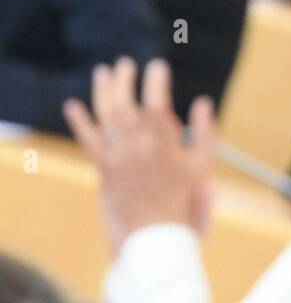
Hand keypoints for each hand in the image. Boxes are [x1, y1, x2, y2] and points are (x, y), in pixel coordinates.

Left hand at [63, 56, 216, 254]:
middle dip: (124, 79)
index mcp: (165, 147)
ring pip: (106, 115)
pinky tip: (73, 105)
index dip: (156, 81)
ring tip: (104, 73)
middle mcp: (138, 148)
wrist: (157, 237)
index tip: (158, 67)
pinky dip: (79, 122)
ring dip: (103, 90)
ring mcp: (119, 158)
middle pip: (125, 103)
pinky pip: (88, 140)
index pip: (156, 104)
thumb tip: (204, 103)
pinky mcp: (106, 169)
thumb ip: (205, 135)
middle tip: (127, 65)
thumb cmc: (184, 203)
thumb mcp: (202, 169)